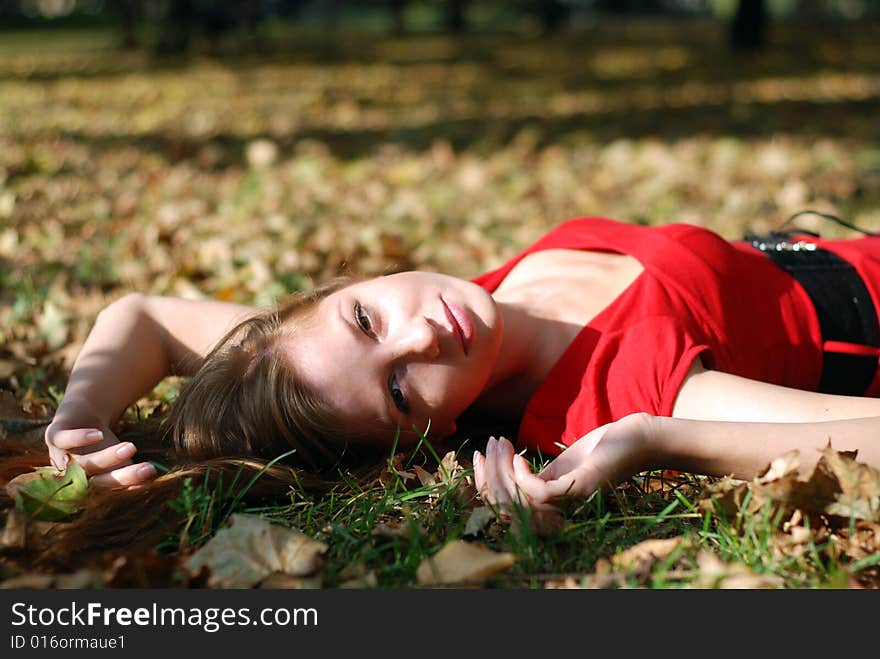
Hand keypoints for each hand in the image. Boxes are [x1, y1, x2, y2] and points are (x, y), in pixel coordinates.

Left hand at [44, 421, 156, 488]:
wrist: (83, 415)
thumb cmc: (105, 445)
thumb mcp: (121, 461)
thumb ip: (132, 473)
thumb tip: (152, 481)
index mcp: (86, 488)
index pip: (106, 493)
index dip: (127, 487)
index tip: (150, 479)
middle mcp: (70, 477)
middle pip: (94, 483)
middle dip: (121, 477)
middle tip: (148, 469)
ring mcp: (59, 457)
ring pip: (82, 463)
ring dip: (106, 458)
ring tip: (132, 448)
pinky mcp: (53, 436)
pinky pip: (63, 440)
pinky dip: (79, 439)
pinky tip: (99, 435)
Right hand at [472, 413, 654, 510]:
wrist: (635, 441)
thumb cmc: (597, 453)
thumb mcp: (558, 468)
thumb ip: (533, 478)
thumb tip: (499, 473)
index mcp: (550, 511)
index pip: (505, 509)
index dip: (484, 484)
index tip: (477, 455)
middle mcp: (559, 514)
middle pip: (507, 507)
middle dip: (490, 475)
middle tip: (490, 445)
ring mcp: (570, 504)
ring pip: (519, 501)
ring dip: (502, 470)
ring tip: (502, 444)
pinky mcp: (580, 490)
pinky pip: (539, 493)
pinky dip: (523, 475)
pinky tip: (521, 457)